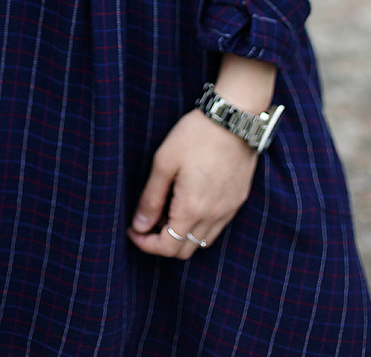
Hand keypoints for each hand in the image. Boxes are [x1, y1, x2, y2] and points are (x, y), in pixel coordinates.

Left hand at [127, 56, 275, 259]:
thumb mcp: (164, 162)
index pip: (167, 247)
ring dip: (181, 236)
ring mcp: (228, 210)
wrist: (234, 118)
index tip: (132, 229)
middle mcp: (213, 216)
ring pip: (201, 242)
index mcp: (192, 209)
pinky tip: (188, 202)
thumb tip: (139, 226)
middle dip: (161, 243)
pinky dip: (198, 225)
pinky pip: (216, 227)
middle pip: (184, 251)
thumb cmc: (195, 135)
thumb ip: (151, 198)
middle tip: (147, 221)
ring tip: (167, 210)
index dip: (145, 243)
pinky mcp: (237, 200)